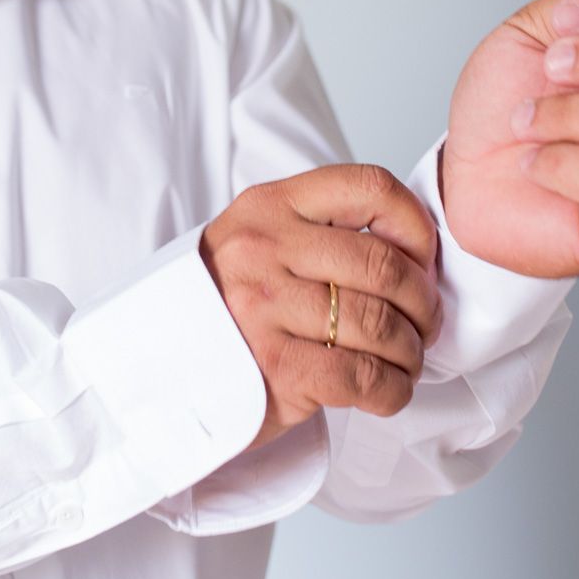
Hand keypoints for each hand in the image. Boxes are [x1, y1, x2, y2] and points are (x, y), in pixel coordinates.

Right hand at [200, 164, 443, 449]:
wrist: (154, 366)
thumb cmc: (224, 305)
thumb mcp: (257, 243)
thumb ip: (320, 233)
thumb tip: (413, 253)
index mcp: (269, 206)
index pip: (369, 187)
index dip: (415, 224)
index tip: (423, 259)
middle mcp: (265, 250)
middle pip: (384, 265)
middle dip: (423, 302)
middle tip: (424, 324)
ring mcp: (266, 309)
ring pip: (380, 324)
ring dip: (410, 351)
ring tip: (406, 360)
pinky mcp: (275, 369)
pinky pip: (361, 377)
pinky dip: (392, 389)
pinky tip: (389, 390)